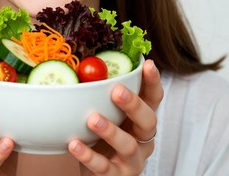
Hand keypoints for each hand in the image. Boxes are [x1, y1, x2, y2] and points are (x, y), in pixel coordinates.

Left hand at [68, 59, 162, 174]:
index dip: (153, 82)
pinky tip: (74, 144)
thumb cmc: (101, 133)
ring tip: (92, 119)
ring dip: (111, 130)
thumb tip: (86, 63)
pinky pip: (105, 167)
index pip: (154, 97)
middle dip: (134, 105)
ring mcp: (132, 160)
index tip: (147, 64)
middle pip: (148, 121)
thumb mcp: (106, 111)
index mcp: (141, 117)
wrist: (95, 170)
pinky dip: (89, 156)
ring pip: (128, 146)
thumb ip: (102, 93)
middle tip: (117, 91)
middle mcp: (142, 138)